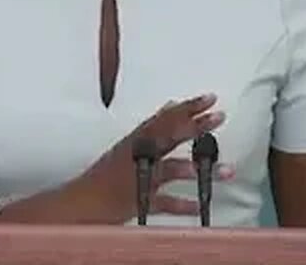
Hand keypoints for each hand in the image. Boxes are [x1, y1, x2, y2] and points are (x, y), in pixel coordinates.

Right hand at [68, 93, 233, 221]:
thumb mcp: (127, 146)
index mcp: (136, 141)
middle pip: (169, 137)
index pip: (165, 119)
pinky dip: (183, 205)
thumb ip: (151, 127)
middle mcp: (139, 155)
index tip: (209, 99)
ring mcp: (140, 178)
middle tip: (219, 117)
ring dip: (199, 168)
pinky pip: (164, 204)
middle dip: (195, 127)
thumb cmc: (104, 175)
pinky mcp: (139, 201)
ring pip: (172, 169)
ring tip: (225, 169)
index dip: (188, 108)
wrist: (80, 203)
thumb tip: (171, 106)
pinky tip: (200, 206)